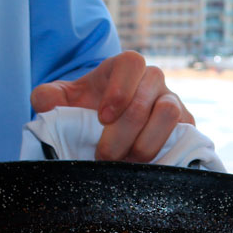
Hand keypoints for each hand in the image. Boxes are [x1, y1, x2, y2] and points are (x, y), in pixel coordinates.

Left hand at [30, 51, 194, 161]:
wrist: (109, 130)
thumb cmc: (87, 109)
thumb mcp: (63, 101)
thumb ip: (48, 97)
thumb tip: (46, 101)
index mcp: (125, 66)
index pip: (131, 63)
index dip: (119, 90)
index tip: (102, 118)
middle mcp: (153, 80)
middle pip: (146, 98)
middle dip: (123, 133)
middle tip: (104, 156)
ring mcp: (172, 101)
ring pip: (169, 114)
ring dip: (144, 143)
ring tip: (125, 163)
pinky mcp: (186, 126)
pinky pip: (184, 135)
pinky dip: (164, 153)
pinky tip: (144, 168)